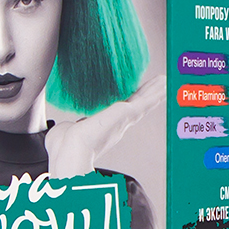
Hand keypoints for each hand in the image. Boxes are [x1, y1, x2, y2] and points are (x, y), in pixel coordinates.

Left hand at [45, 75, 165, 178]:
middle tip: (158, 83)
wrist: (69, 149)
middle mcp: (118, 125)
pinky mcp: (127, 114)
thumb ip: (72, 126)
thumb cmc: (64, 145)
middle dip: (148, 94)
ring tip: (165, 80)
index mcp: (104, 128)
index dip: (130, 102)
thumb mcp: (68, 130)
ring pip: (144, 102)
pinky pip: (147, 101)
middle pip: (137, 105)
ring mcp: (124, 120)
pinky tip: (164, 83)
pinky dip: (157, 92)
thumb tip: (68, 126)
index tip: (136, 95)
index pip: (121, 111)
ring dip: (155, 90)